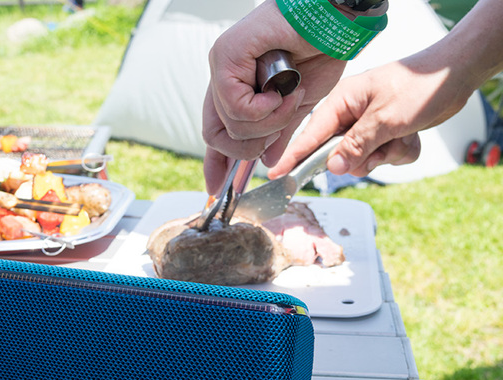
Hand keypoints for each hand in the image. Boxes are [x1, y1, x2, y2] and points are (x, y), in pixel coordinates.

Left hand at [202, 0, 345, 192]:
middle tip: (276, 132)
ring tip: (290, 97)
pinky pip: (235, 105)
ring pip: (230, 124)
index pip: (215, 133)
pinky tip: (282, 90)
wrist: (334, 22)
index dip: (214, 164)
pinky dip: (264, 108)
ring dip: (268, 122)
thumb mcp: (298, 106)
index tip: (216, 189)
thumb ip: (279, 135)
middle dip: (248, 147)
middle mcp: (223, 79)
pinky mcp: (225, 55)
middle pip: (215, 135)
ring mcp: (221, 65)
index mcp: (237, 90)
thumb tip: (269, 163)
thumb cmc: (319, 53)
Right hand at [269, 41, 481, 178]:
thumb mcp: (385, 119)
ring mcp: (368, 124)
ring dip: (386, 153)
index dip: (293, 156)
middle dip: (363, 157)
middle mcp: (352, 113)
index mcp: (342, 101)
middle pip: (339, 153)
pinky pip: (384, 155)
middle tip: (381, 148)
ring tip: (403, 135)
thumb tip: (334, 167)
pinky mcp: (384, 132)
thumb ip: (356, 145)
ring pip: (364, 158)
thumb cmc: (420, 86)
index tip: (277, 174)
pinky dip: (399, 151)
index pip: (311, 134)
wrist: (456, 74)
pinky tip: (411, 135)